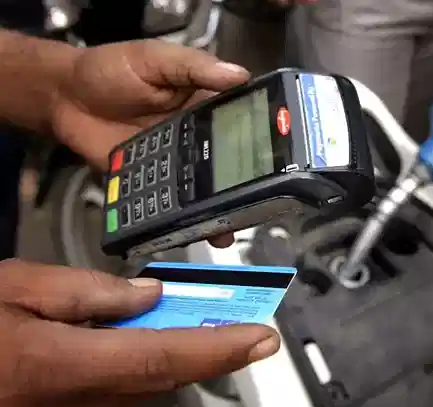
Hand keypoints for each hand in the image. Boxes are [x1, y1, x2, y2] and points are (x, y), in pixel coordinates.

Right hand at [0, 259, 279, 406]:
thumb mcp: (12, 287)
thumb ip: (85, 291)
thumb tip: (147, 295)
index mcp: (59, 367)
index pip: (163, 358)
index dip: (219, 349)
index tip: (261, 338)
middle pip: (161, 376)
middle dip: (204, 348)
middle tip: (236, 319)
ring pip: (140, 387)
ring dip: (168, 353)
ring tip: (182, 320)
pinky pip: (113, 397)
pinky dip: (134, 367)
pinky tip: (127, 341)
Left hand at [51, 40, 249, 247]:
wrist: (65, 98)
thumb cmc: (110, 71)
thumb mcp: (155, 60)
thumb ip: (193, 66)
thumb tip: (240, 75)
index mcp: (203, 108)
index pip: (240, 127)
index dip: (259, 143)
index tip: (279, 162)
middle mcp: (194, 141)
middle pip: (227, 168)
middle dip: (244, 190)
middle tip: (260, 208)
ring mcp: (172, 165)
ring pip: (201, 192)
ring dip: (217, 212)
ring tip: (228, 230)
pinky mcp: (148, 183)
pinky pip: (168, 204)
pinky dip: (180, 221)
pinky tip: (191, 232)